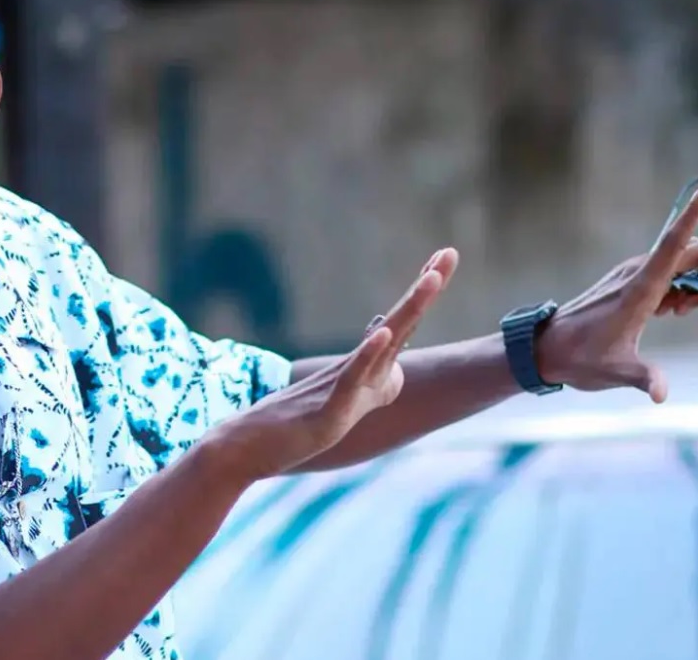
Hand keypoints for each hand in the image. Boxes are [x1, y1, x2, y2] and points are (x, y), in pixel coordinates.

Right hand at [211, 248, 457, 482]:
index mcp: (362, 368)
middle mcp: (354, 368)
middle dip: (425, 287)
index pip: (400, 324)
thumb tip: (396, 373)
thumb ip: (373, 388)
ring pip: (382, 343)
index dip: (421, 293)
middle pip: (398, 321)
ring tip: (432, 279)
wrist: (247, 445)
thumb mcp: (347, 408)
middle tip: (450, 252)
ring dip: (409, 309)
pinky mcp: (328, 410)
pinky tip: (384, 333)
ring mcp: (340, 385)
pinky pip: (351, 379)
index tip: (443, 258)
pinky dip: (368, 354)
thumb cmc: (294, 427)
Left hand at [537, 178, 697, 402]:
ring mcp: (635, 275)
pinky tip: (671, 313)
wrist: (547, 350)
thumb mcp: (616, 373)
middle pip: (697, 255)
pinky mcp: (633, 281)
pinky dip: (685, 289)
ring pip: (687, 264)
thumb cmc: (578, 359)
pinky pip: (673, 272)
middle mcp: (639, 273)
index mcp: (640, 288)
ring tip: (680, 318)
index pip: (674, 243)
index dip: (694, 213)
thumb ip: (644, 379)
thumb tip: (662, 395)